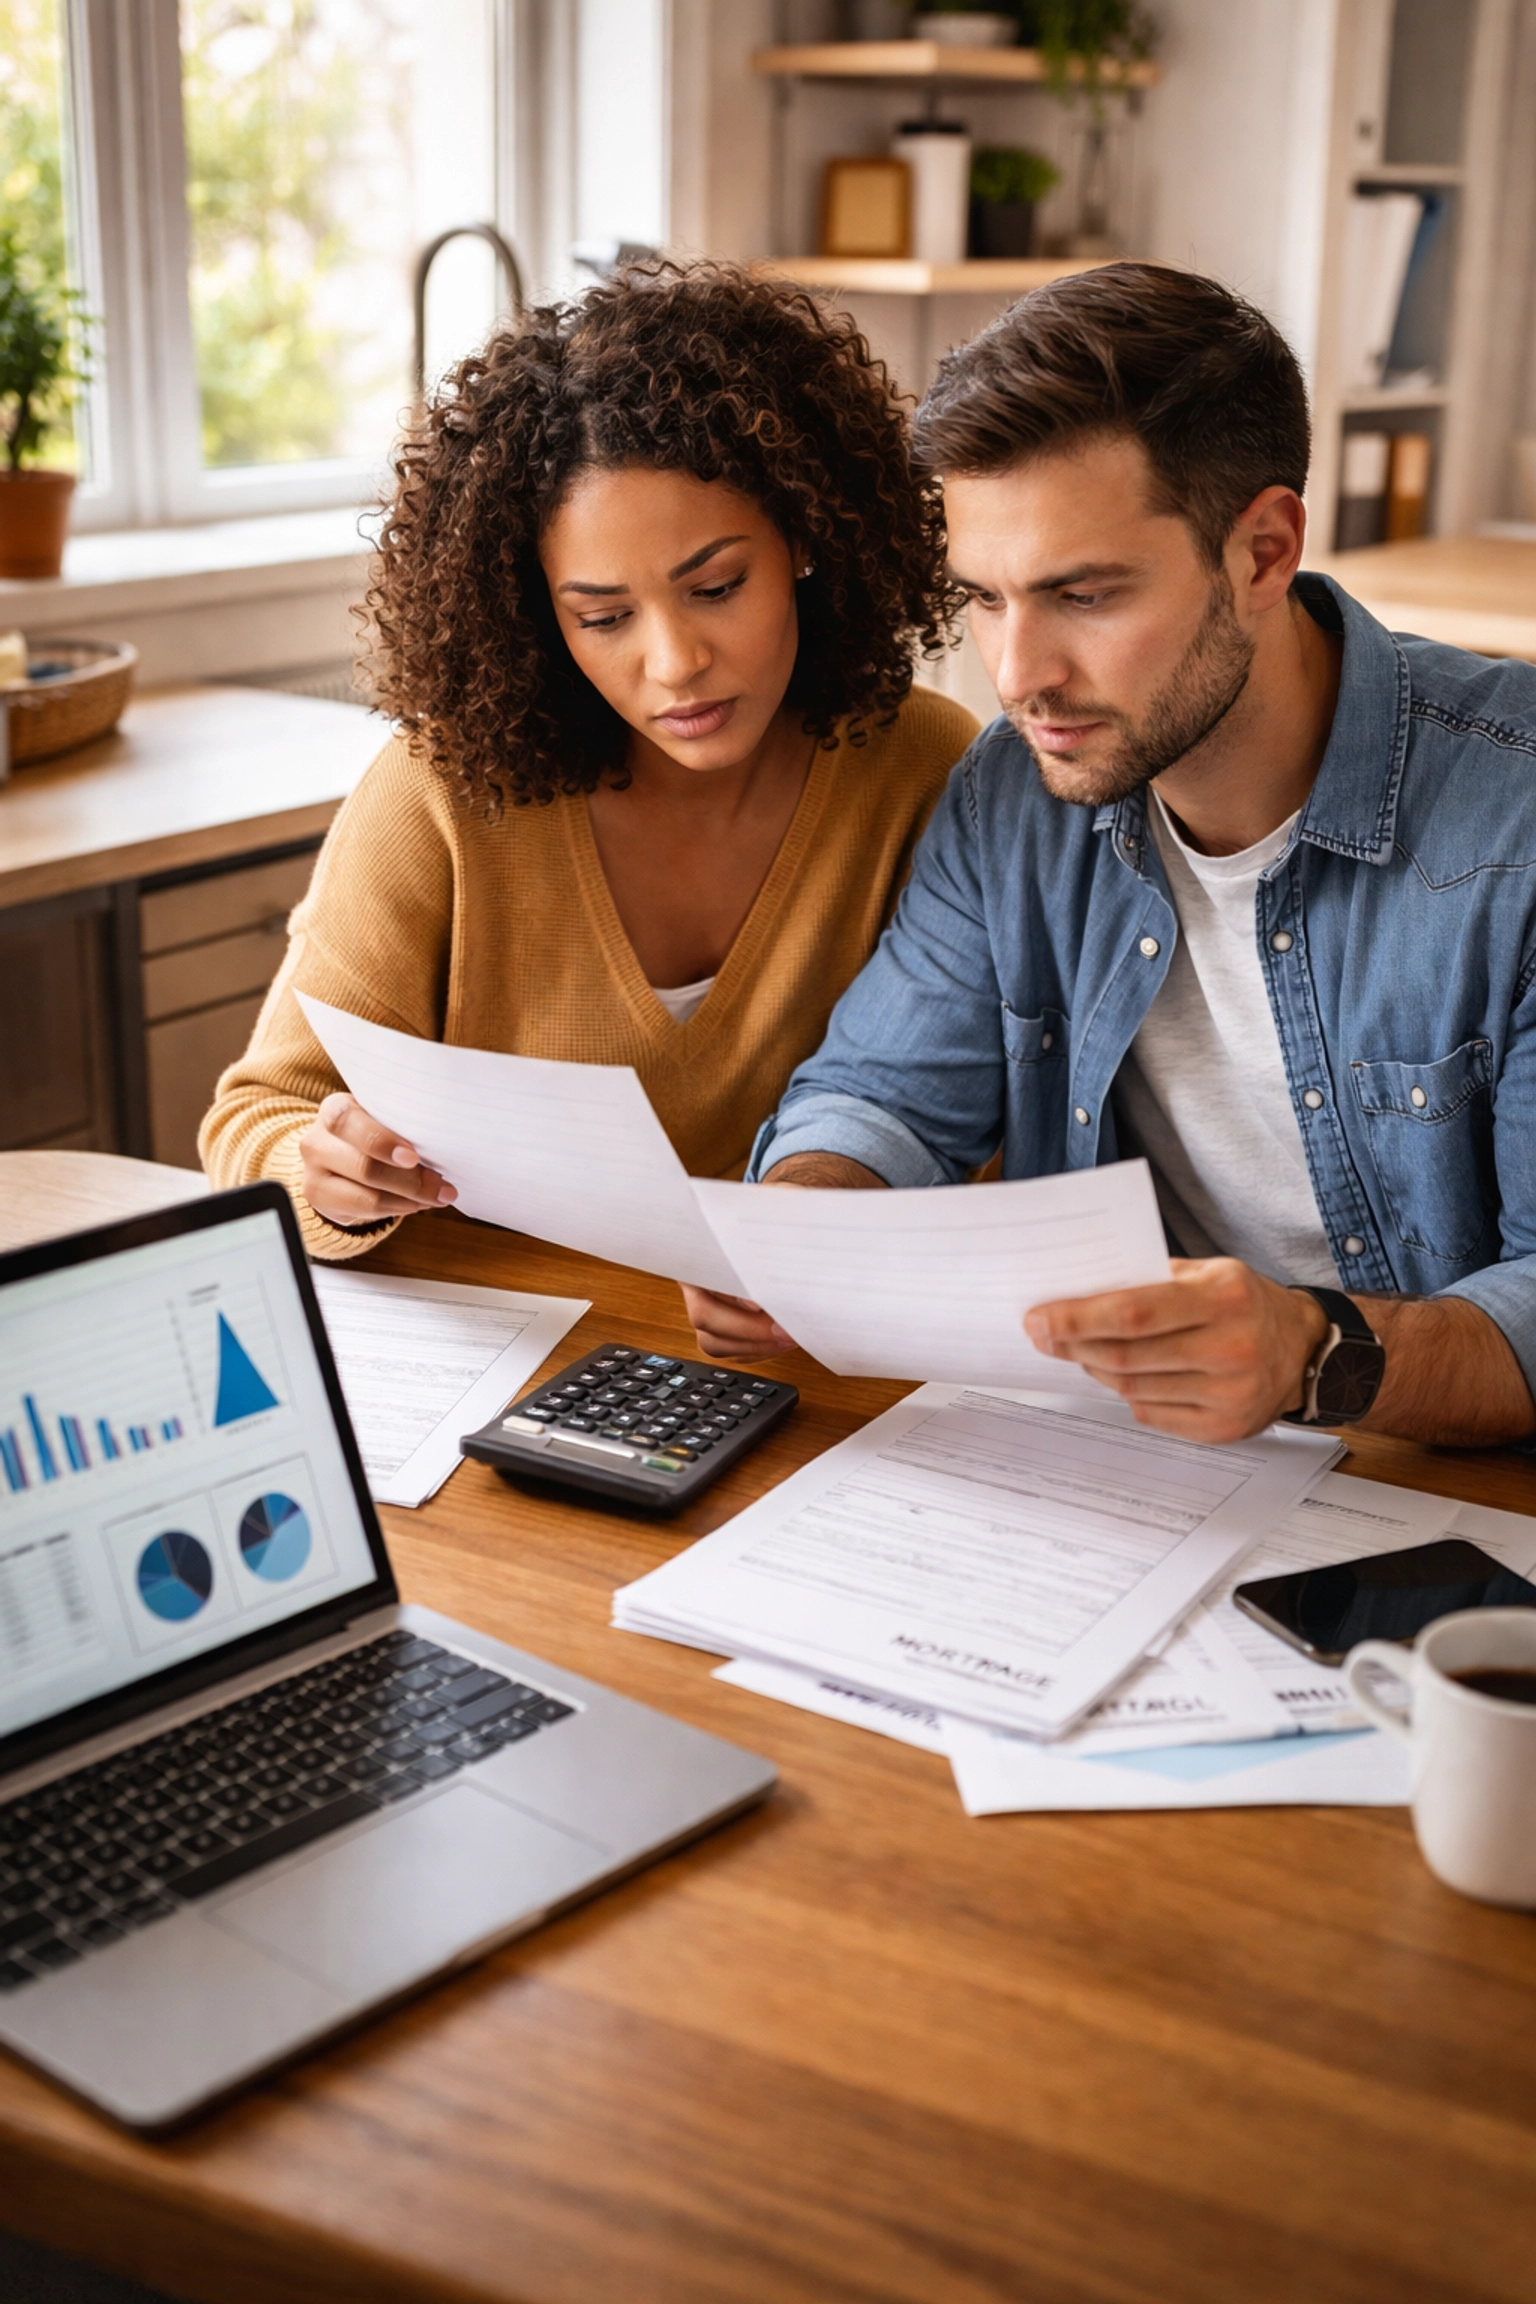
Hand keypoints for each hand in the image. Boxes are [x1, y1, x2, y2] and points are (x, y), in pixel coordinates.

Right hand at [298, 1093, 457, 1227]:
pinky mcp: (319, 1201)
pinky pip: (365, 1211)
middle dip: (411, 1181)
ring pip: (367, 1197)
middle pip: (364, 1167)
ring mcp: (312, 1174)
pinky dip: (397, 1209)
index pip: (349, 1123)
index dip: (382, 1142)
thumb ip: (402, 1125)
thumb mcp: (381, 1117)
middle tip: (443, 1188)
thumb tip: (445, 1147)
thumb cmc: (371, 1129)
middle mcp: (316, 1141)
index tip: (413, 1157)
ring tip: (437, 1197)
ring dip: (409, 1200)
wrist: (335, 1153)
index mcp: (335, 1110)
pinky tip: (417, 1203)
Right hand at [681, 1150, 883, 1358]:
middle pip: (704, 1317)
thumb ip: (778, 1222)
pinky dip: (760, 1350)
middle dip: (748, 1329)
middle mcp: (695, 1280)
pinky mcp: (723, 1327)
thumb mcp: (777, 1204)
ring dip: (754, 1345)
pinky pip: (733, 1350)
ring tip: (790, 1338)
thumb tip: (794, 1252)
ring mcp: (707, 1306)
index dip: (728, 1295)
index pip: (702, 1275)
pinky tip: (785, 1341)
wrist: (778, 1219)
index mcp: (699, 1248)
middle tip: (785, 1330)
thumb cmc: (774, 1210)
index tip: (758, 1304)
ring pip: (715, 1341)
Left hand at [1023, 1257, 1330, 1443]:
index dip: (1078, 1318)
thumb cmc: (1243, 1303)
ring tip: (1082, 1351)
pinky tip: (1123, 1376)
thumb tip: (1077, 1291)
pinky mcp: (1223, 1428)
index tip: (1038, 1318)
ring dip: (1096, 1369)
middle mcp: (1232, 1348)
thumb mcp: (1208, 1271)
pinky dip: (1128, 1394)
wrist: (1302, 1348)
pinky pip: (1151, 1414)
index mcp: (1225, 1298)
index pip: (1134, 1312)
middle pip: (1126, 1355)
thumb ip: (1149, 1279)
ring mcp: (1230, 1394)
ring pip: (1133, 1388)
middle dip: (1073, 1345)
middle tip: (1042, 1336)